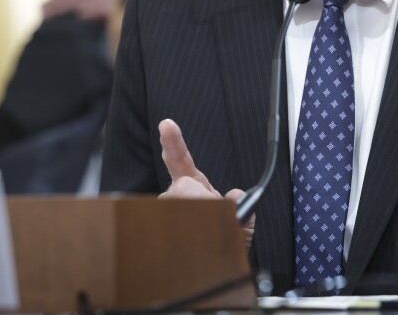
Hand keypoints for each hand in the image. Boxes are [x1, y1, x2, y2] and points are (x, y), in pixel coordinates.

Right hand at [158, 118, 254, 249]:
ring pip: (174, 205)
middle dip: (197, 202)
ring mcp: (166, 211)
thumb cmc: (224, 250)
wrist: (214, 271)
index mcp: (196, 189)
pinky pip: (164, 222)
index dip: (175, 144)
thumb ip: (242, 208)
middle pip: (180, 188)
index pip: (182, 162)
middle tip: (208, 219)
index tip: (167, 125)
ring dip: (194, 220)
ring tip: (200, 234)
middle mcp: (178, 198)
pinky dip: (182, 230)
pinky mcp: (155, 227)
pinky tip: (186, 238)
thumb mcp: (241, 227)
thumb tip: (235, 195)